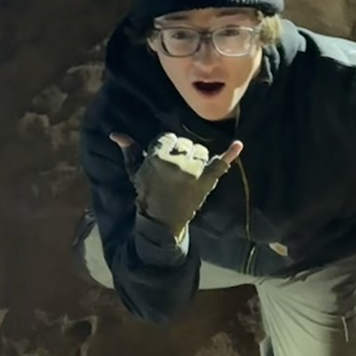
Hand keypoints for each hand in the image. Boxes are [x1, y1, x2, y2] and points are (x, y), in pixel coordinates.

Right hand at [110, 131, 242, 237]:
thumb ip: (130, 151)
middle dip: (181, 152)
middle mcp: (177, 162)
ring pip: (201, 151)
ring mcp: (194, 172)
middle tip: (176, 168)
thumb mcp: (135, 172)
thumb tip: (116, 134)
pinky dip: (230, 154)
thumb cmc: (148, 194)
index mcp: (158, 157)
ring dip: (196, 158)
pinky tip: (238, 145)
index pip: (167, 138)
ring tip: (188, 171)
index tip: (163, 159)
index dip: (165, 147)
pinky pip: (220, 164)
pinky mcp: (207, 181)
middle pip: (185, 143)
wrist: (162, 221)